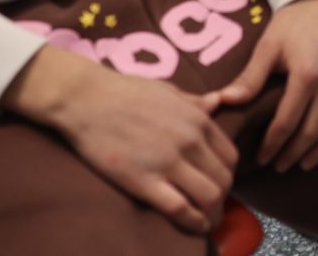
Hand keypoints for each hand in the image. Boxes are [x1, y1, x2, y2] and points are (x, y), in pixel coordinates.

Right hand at [2, 45, 236, 233]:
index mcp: (198, 119)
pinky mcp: (143, 181)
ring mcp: (168, 162)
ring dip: (212, 214)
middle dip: (223, 198)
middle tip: (213, 208)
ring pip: (209, 196)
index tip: (219, 184)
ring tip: (208, 222)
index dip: (228, 175)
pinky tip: (195, 227)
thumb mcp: (168, 91)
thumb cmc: (125, 92)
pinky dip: (193, 222)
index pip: (230, 156)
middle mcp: (190, 141)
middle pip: (223, 180)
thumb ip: (195, 102)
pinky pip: (179, 208)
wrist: (86, 99)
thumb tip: (218, 102)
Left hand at [203, 0, 317, 173]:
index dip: (273, 145)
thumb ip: (250, 77)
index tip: (263, 158)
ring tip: (308, 162)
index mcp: (306, 74)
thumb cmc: (294, 18)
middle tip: (281, 165)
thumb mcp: (268, 45)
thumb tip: (223, 102)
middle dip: (294, 153)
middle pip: (314, 130)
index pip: (286, 123)